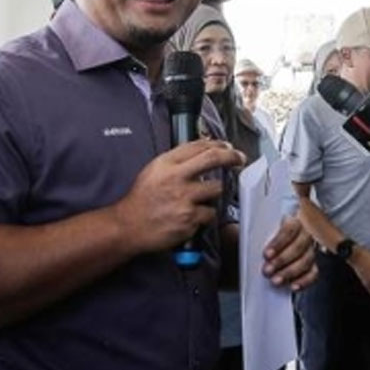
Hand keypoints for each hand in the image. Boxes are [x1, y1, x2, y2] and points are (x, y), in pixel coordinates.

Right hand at [113, 139, 244, 253]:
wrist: (129, 225)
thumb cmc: (141, 199)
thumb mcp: (153, 171)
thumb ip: (175, 162)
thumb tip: (201, 152)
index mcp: (166, 163)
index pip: (198, 146)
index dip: (218, 144)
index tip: (227, 147)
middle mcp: (176, 177)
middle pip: (213, 159)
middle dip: (232, 157)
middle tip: (240, 158)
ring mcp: (184, 199)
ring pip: (216, 188)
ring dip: (213, 194)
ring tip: (199, 199)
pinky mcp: (190, 219)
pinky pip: (210, 213)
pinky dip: (204, 216)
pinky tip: (192, 217)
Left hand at [262, 216, 316, 291]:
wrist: (266, 241)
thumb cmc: (263, 234)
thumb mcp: (258, 229)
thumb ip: (257, 234)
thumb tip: (248, 245)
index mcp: (292, 219)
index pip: (290, 228)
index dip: (279, 242)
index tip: (266, 254)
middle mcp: (305, 233)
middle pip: (299, 246)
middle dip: (282, 260)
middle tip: (267, 270)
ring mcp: (310, 249)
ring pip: (306, 261)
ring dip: (290, 272)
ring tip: (275, 280)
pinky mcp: (312, 264)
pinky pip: (313, 273)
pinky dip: (304, 281)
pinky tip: (292, 286)